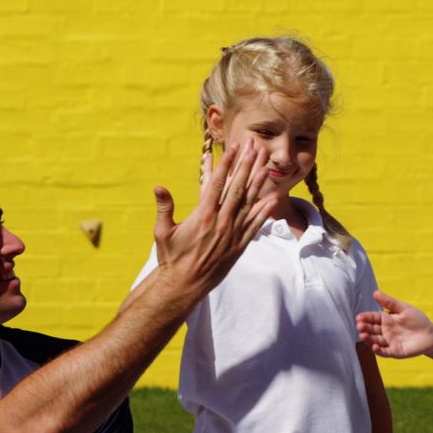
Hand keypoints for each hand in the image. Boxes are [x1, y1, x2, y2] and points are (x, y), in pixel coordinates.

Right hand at [153, 140, 274, 295]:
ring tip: (266, 164)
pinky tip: (273, 197)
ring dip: (258, 182)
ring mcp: (232, 234)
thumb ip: (164, 208)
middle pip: (237, 188)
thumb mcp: (162, 231)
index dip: (227, 164)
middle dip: (246, 165)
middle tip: (254, 147)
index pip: (217, 184)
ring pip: (249, 203)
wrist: (184, 285)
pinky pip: (255, 225)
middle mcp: (220, 222)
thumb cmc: (171, 257)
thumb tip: (159, 187)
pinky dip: (265, 210)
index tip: (234, 148)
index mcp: (202, 216)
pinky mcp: (239, 245)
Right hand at [356, 290, 432, 357]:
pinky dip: (379, 350)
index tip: (359, 317)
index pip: (372, 318)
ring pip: (375, 341)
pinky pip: (385, 352)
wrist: (430, 334)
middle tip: (359, 326)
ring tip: (363, 335)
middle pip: (371, 330)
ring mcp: (389, 342)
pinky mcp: (395, 352)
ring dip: (368, 339)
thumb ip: (389, 302)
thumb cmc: (416, 319)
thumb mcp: (403, 308)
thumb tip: (375, 292)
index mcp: (385, 320)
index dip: (365, 318)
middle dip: (364, 328)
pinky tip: (374, 347)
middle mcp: (384, 331)